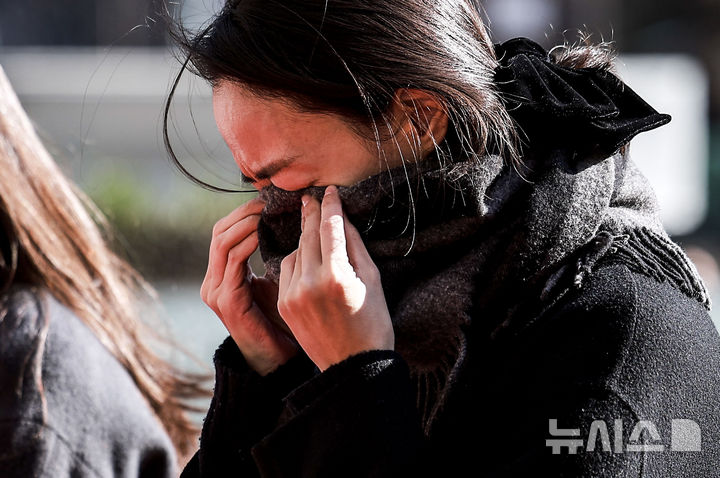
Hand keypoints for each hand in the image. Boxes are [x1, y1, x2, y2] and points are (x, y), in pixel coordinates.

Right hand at [201, 197, 298, 375]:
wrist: (281, 359)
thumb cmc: (284, 320)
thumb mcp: (279, 279)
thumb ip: (277, 253)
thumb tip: (294, 218)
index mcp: (223, 275)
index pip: (225, 231)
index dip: (245, 212)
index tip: (271, 198)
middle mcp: (214, 282)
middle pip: (220, 231)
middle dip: (244, 212)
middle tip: (270, 200)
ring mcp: (216, 292)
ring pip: (222, 242)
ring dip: (246, 222)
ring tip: (268, 211)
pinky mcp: (226, 302)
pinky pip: (232, 261)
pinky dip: (247, 242)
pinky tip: (264, 233)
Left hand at [277, 185, 393, 370]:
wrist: (353, 366)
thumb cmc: (372, 323)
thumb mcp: (372, 280)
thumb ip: (354, 246)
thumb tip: (340, 218)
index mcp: (336, 275)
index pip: (330, 228)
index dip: (330, 206)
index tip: (329, 191)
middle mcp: (310, 282)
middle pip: (308, 236)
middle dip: (311, 215)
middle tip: (311, 197)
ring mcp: (293, 294)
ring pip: (295, 252)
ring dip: (304, 240)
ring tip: (313, 231)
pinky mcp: (284, 304)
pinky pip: (286, 271)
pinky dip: (296, 261)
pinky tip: (306, 258)